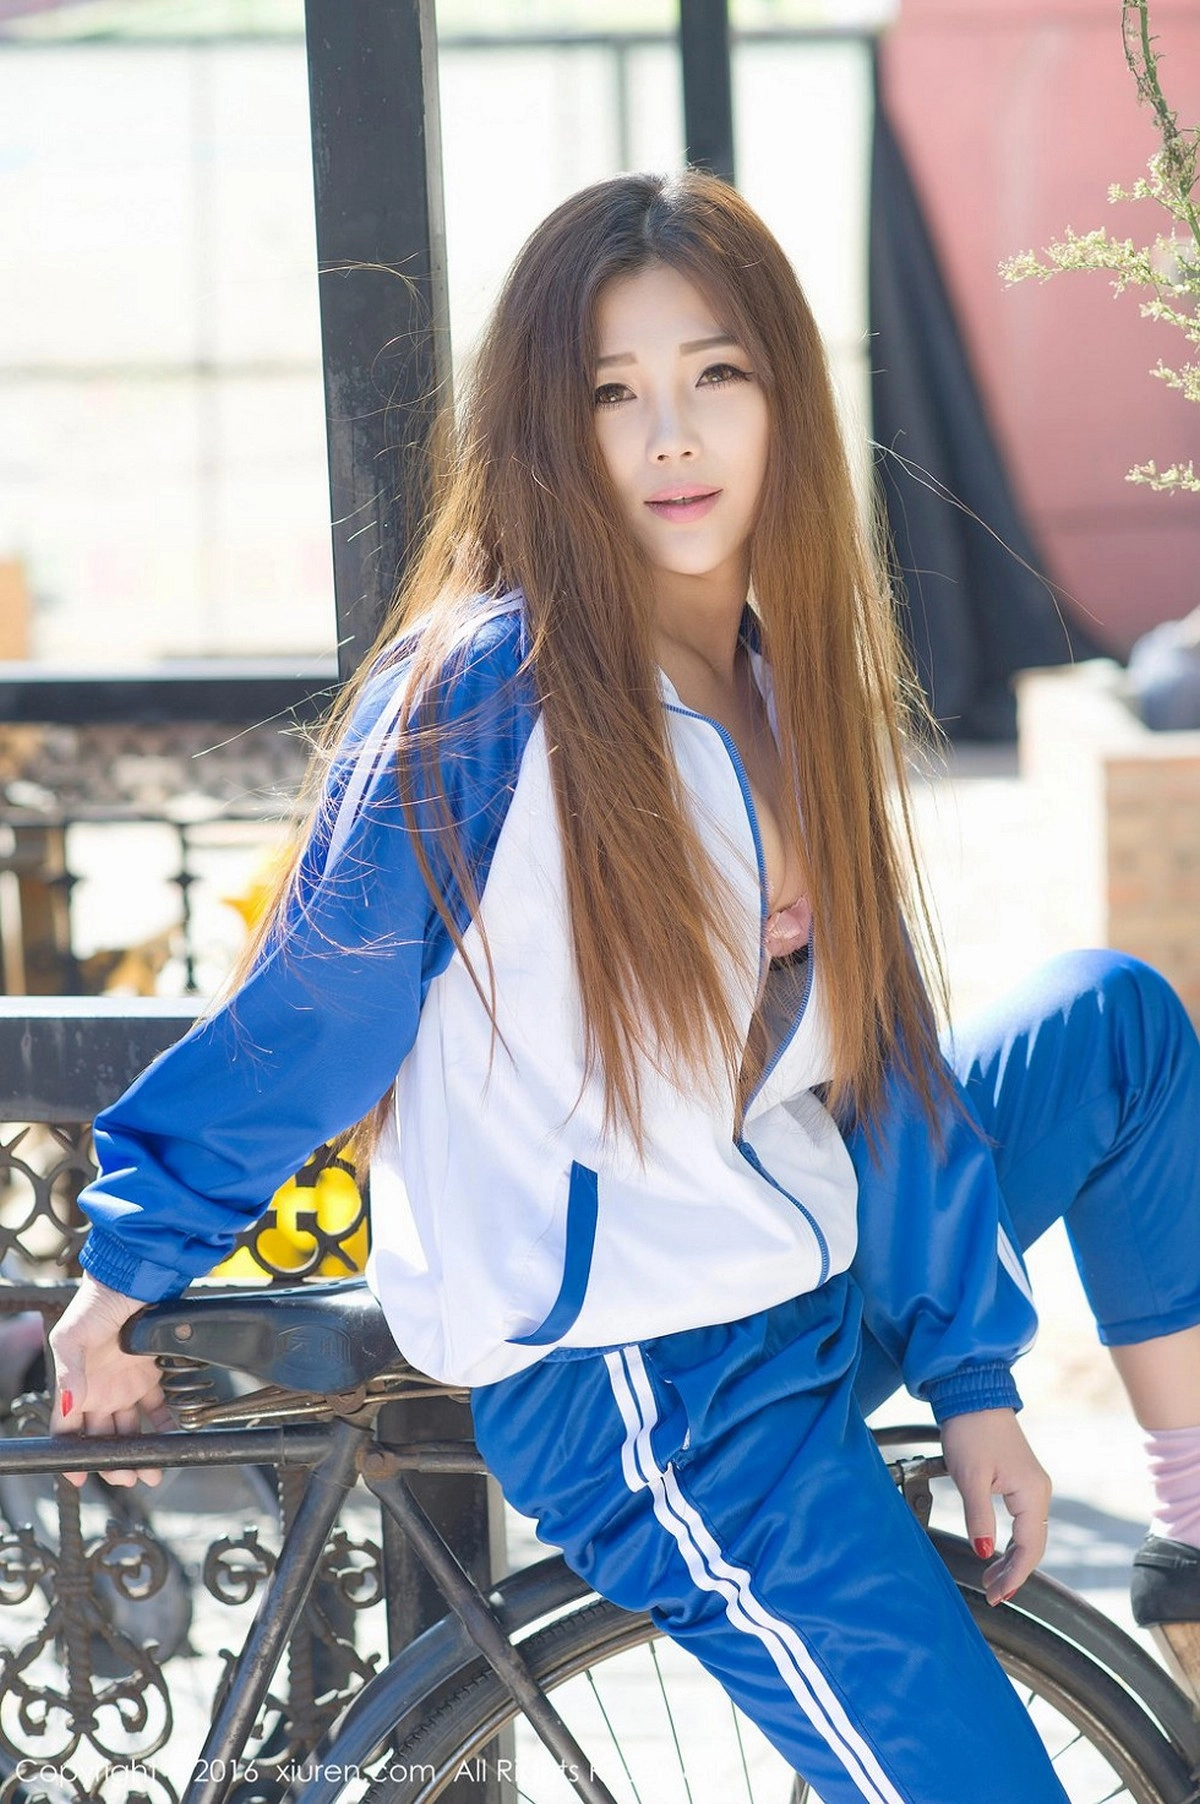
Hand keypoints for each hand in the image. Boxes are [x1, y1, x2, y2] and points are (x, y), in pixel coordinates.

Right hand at [48, 1273, 175, 1486]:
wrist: (133, 1279)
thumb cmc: (95, 1303)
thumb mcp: (71, 1336)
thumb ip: (70, 1373)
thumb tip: (72, 1405)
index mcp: (76, 1386)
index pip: (67, 1430)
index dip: (71, 1454)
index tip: (79, 1476)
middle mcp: (100, 1390)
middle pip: (103, 1437)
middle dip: (113, 1461)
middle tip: (126, 1477)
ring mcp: (126, 1384)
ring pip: (132, 1429)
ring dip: (141, 1451)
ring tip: (152, 1471)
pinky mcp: (153, 1375)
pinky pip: (161, 1408)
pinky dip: (168, 1425)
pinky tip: (174, 1438)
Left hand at [940, 1407, 1051, 1605]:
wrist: (973, 1395)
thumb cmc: (971, 1431)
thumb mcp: (970, 1477)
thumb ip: (978, 1516)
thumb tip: (982, 1552)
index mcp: (1032, 1493)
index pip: (1030, 1548)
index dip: (1014, 1575)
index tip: (997, 1595)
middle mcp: (1039, 1491)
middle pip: (1033, 1545)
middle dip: (1013, 1572)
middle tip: (990, 1593)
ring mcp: (1031, 1486)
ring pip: (1028, 1534)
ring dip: (1011, 1559)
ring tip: (989, 1578)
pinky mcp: (1020, 1480)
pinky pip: (1022, 1520)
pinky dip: (1011, 1541)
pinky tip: (994, 1549)